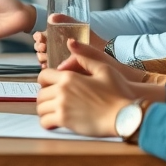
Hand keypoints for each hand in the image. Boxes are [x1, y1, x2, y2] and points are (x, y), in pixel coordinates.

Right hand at [32, 14, 104, 66]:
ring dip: (42, 56)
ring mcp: (58, 59)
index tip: (40, 37)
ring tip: (47, 55)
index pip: (40, 37)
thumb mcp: (77, 26)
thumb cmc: (90, 39)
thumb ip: (65, 19)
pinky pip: (50, 70)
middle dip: (40, 46)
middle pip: (40, 48)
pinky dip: (47, 67)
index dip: (38, 37)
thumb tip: (51, 17)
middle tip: (44, 46)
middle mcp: (55, 48)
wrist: (103, 52)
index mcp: (57, 37)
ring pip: (43, 58)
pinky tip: (48, 65)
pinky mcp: (63, 70)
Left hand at [37, 40, 163, 136]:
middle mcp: (62, 90)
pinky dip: (47, 122)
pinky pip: (45, 122)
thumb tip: (71, 42)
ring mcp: (62, 106)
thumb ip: (84, 57)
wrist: (124, 115)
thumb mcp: (103, 69)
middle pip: (41, 93)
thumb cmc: (117, 92)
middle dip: (45, 96)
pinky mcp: (65, 121)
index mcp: (69, 77)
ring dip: (45, 109)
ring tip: (52, 112)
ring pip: (41, 108)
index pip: (43, 76)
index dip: (45, 81)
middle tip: (52, 101)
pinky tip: (53, 123)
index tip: (50, 86)